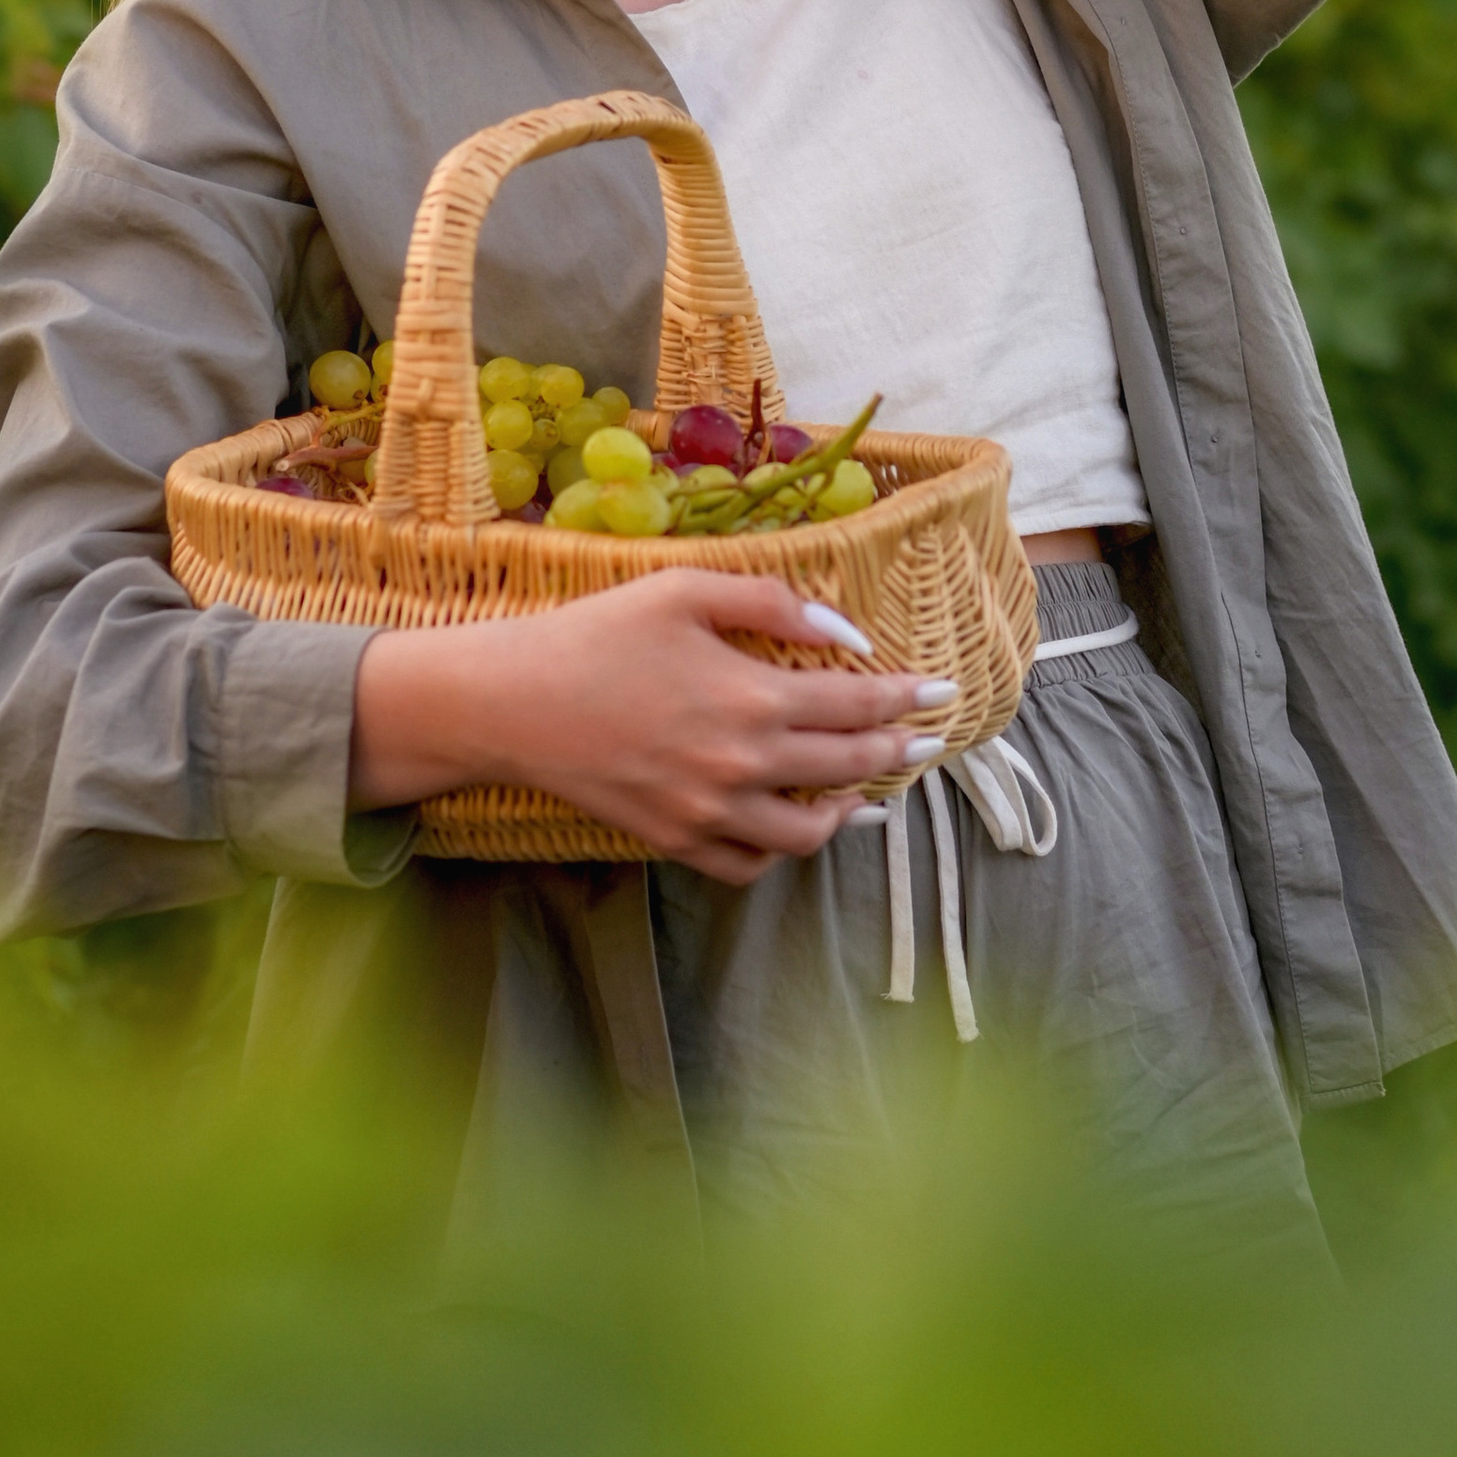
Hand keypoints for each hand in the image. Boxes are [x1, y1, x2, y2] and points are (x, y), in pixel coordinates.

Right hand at [349, 569, 952, 884]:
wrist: (513, 703)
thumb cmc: (599, 633)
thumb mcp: (686, 591)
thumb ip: (774, 603)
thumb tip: (848, 629)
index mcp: (751, 698)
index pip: (856, 704)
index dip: (907, 696)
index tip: (943, 690)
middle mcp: (741, 766)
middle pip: (846, 768)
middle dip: (897, 752)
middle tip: (927, 739)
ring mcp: (708, 813)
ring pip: (806, 835)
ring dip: (848, 814)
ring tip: (871, 795)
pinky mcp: (674, 841)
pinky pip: (748, 865)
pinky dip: (781, 852)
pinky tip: (794, 826)